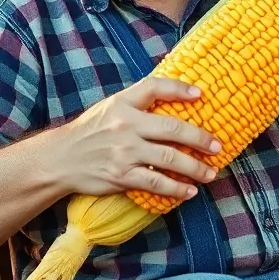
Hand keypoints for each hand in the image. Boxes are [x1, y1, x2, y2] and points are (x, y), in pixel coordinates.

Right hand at [50, 77, 221, 200]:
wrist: (60, 158)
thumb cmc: (91, 130)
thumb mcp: (110, 106)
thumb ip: (138, 101)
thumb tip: (175, 95)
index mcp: (123, 104)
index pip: (155, 88)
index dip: (179, 89)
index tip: (200, 94)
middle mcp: (126, 126)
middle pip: (173, 130)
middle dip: (200, 138)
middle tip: (217, 146)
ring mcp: (125, 153)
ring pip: (170, 159)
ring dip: (195, 168)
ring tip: (210, 174)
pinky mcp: (122, 176)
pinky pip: (156, 183)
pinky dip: (176, 189)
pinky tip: (189, 192)